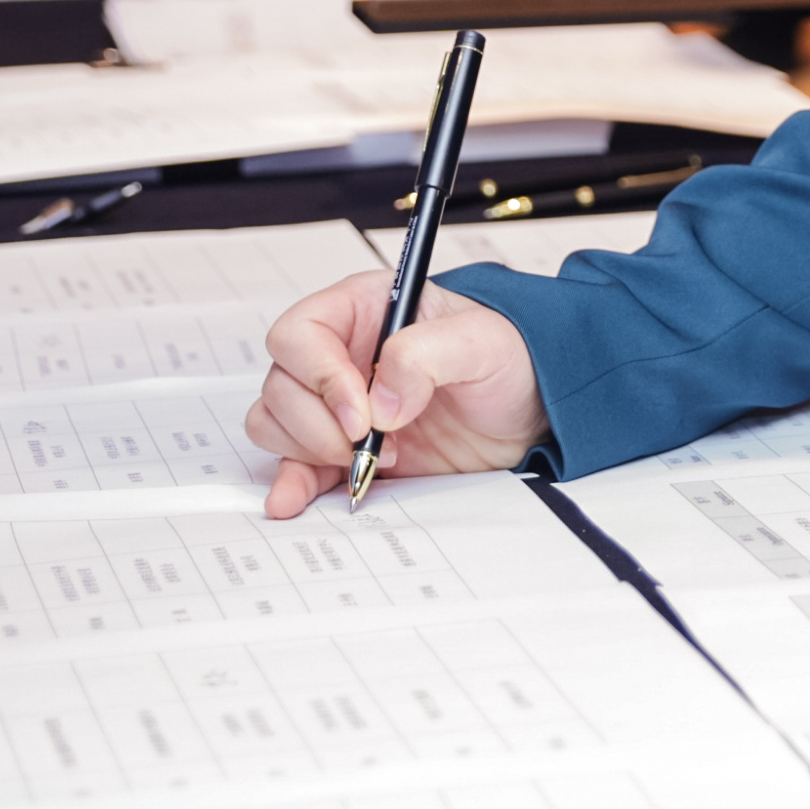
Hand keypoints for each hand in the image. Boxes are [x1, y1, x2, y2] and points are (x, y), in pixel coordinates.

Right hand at [244, 272, 546, 514]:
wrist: (531, 409)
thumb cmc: (510, 356)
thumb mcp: (481, 342)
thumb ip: (427, 355)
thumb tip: (381, 401)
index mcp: (363, 310)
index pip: (300, 334)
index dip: (319, 376)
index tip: (360, 413)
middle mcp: (341, 354)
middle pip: (282, 385)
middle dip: (319, 424)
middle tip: (369, 442)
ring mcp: (339, 404)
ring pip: (278, 422)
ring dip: (313, 450)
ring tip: (373, 458)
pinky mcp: (346, 448)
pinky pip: (295, 463)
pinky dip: (292, 483)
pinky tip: (295, 499)